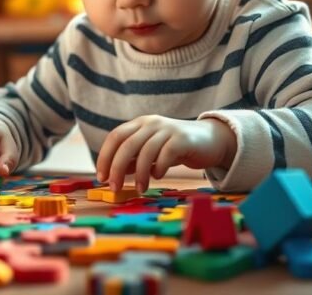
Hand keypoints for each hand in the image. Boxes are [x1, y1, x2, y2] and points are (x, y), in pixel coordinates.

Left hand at [95, 116, 236, 192]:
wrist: (210, 141)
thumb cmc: (176, 148)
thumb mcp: (151, 153)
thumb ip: (133, 161)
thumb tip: (112, 175)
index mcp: (140, 124)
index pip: (115, 137)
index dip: (105, 157)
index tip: (101, 177)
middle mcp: (151, 123)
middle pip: (126, 144)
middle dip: (117, 168)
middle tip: (114, 187)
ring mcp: (167, 129)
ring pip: (145, 151)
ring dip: (139, 173)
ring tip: (140, 189)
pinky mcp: (182, 139)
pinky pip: (166, 154)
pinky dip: (159, 167)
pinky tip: (158, 177)